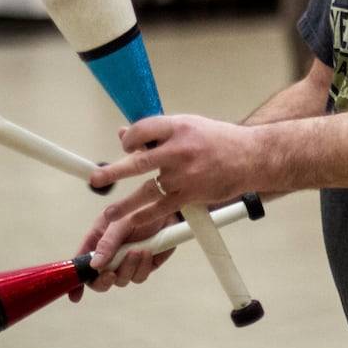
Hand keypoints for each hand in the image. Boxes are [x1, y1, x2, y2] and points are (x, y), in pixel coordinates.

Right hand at [67, 207, 175, 302]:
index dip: (76, 282)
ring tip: (136, 251)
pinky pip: (139, 277)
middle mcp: (110, 256)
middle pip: (100, 281)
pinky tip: (147, 252)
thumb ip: (107, 243)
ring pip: (121, 281)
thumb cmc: (140, 211)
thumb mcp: (120, 223)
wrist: (167, 211)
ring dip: (128, 269)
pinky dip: (142, 267)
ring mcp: (127, 263)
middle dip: (104, 281)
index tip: (74, 297)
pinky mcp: (144, 267)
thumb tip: (94, 266)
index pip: (80, 266)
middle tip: (111, 275)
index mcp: (96, 243)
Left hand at [86, 114, 262, 262]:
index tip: (125, 146)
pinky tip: (133, 222)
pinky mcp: (192, 194)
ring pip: (147, 190)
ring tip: (109, 213)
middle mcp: (180, 150)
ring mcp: (185, 175)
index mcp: (179, 127)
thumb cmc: (220, 140)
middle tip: (96, 180)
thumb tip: (125, 133)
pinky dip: (146, 216)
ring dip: (125, 204)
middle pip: (139, 161)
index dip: (129, 139)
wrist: (252, 157)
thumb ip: (158, 132)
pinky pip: (163, 208)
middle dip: (114, 171)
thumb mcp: (190, 126)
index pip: (143, 130)